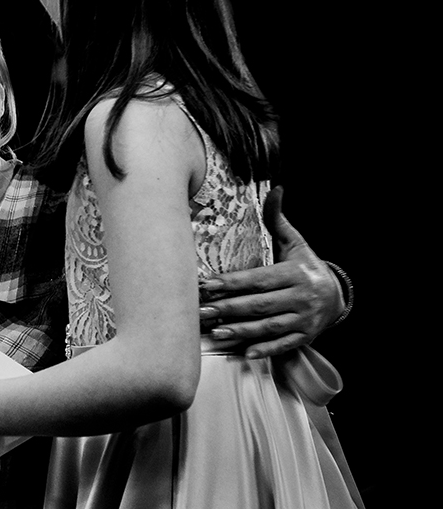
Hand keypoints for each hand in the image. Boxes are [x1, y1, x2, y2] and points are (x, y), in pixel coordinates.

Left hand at [199, 186, 344, 358]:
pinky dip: (265, 350)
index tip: (206, 285)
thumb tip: (275, 189)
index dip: (232, 283)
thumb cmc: (306, 266)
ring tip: (216, 332)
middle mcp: (301, 297)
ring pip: (269, 327)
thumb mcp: (296, 242)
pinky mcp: (305, 336)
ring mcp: (304, 319)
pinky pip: (284, 345)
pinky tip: (245, 353)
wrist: (339, 295)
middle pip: (260, 305)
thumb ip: (279, 219)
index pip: (258, 279)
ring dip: (241, 331)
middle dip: (229, 309)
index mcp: (295, 273)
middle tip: (202, 311)